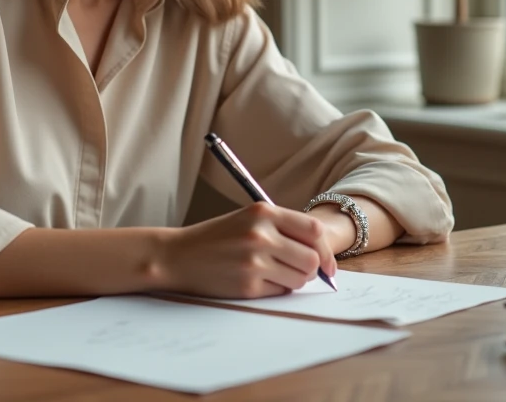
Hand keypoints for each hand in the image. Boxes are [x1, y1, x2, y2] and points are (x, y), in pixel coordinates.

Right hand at [158, 202, 336, 298]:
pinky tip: (256, 281)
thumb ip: (282, 228)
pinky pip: (280, 292)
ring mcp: (254, 261)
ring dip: (293, 281)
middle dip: (311, 269)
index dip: (326, 250)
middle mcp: (261, 234)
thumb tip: (320, 255)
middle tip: (297, 270)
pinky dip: (274, 290)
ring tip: (273, 274)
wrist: (177, 256)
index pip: (314, 231)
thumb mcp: (247, 219)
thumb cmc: (215, 238)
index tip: (327, 264)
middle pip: (311, 259)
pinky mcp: (247, 285)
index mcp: (263, 212)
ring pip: (299, 279)